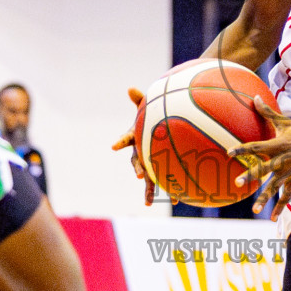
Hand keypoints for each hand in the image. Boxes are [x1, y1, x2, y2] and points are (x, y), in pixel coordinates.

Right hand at [110, 87, 161, 206]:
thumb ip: (139, 100)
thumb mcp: (146, 108)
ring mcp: (149, 164)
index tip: (114, 146)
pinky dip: (169, 190)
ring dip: (149, 190)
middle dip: (139, 169)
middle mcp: (140, 153)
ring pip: (149, 178)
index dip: (121, 142)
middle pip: (137, 163)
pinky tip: (176, 199)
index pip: (127, 139)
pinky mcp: (159, 171)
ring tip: (149, 202)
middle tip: (140, 175)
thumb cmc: (150, 118)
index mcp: (135, 138)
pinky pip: (163, 181)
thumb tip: (130, 88)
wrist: (157, 130)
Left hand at [231, 98, 290, 221]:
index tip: (229, 153)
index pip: (256, 146)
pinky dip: (281, 207)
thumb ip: (267, 112)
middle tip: (237, 182)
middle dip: (251, 176)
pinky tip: (272, 218)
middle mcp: (283, 158)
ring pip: (276, 186)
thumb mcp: (284, 121)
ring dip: (265, 198)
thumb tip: (254, 97)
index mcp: (277, 144)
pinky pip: (288, 195)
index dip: (242, 149)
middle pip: (264, 168)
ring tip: (254, 209)